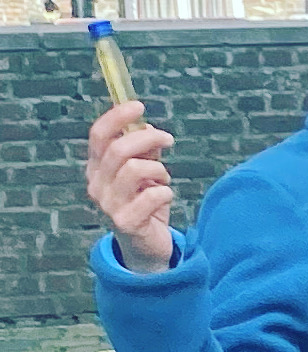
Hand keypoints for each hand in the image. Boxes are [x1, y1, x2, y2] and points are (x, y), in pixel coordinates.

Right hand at [85, 97, 176, 269]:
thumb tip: (147, 127)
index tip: (138, 106)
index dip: (117, 117)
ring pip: (135, 170)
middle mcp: (97, 185)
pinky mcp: (125, 222)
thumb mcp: (145, 173)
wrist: (146, 246)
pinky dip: (165, 192)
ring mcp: (108, 204)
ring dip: (158, 169)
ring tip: (163, 179)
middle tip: (168, 139)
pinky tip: (165, 197)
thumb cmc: (145, 204)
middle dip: (148, 138)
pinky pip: (151, 196)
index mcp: (96, 168)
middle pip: (118, 149)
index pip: (98, 136)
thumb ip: (144, 151)